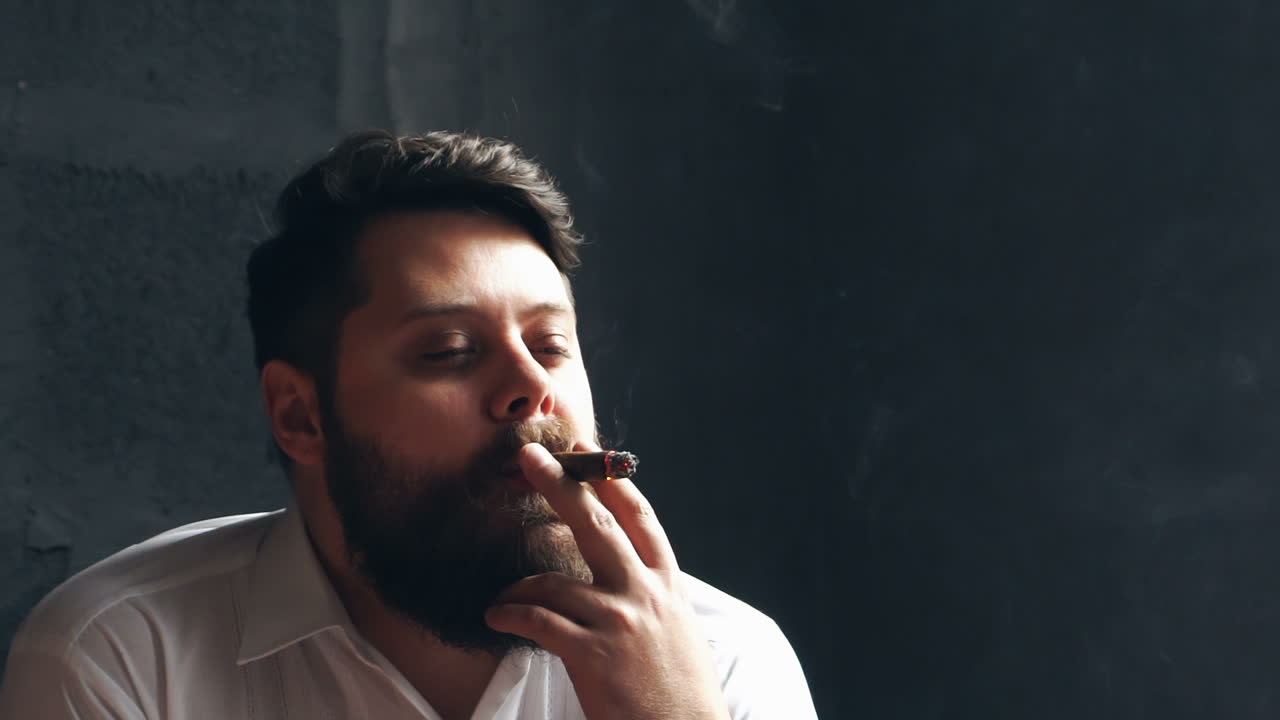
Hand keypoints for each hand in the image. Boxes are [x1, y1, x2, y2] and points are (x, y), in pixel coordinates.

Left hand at [484, 442, 730, 719]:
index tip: (586, 450)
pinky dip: (510, 614)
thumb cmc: (680, 691)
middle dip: (560, 484)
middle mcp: (645, 593)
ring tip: (501, 594)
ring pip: (556, 580)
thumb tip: (622, 569)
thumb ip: (650, 594)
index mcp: (667, 584)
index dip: (610, 479)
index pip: (639, 517)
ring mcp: (620, 622)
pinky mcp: (594, 655)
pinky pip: (539, 621)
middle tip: (528, 456)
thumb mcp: (677, 629)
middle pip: (597, 524)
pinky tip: (495, 616)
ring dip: (519, 583)